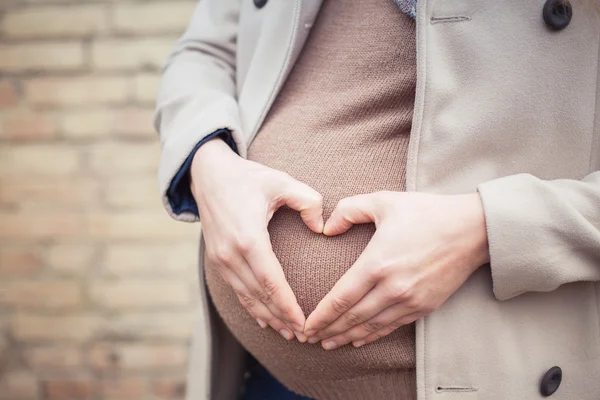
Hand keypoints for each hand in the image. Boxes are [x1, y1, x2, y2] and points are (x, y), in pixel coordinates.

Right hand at [191, 138, 323, 341]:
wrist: (209, 173)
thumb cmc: (248, 177)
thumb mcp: (281, 181)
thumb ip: (307, 200)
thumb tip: (321, 227)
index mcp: (248, 238)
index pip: (271, 282)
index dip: (288, 306)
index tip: (304, 323)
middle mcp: (230, 254)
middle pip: (259, 295)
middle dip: (281, 318)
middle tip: (304, 335)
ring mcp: (220, 258)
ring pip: (246, 297)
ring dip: (267, 317)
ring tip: (288, 333)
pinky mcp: (216, 259)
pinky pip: (235, 289)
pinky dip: (250, 307)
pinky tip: (263, 320)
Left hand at [303, 191, 488, 348]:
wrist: (472, 230)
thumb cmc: (426, 212)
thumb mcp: (383, 200)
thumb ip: (349, 210)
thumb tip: (327, 228)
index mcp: (377, 263)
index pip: (341, 298)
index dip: (321, 316)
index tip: (305, 325)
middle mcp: (392, 287)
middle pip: (352, 317)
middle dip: (328, 330)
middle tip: (308, 339)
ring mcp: (410, 300)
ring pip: (371, 326)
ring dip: (347, 337)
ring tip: (328, 343)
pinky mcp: (424, 306)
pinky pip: (392, 326)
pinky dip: (372, 335)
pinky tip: (359, 339)